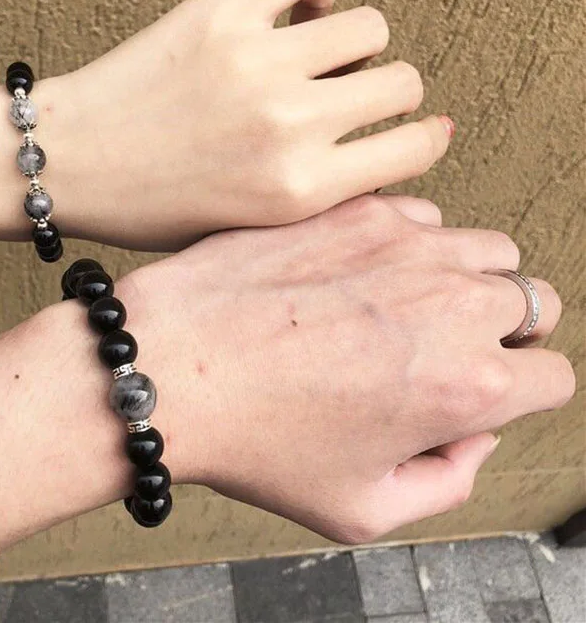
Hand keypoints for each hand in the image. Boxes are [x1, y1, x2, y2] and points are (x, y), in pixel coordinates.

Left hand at [43, 0, 452, 249]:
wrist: (70, 163)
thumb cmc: (153, 206)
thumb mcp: (247, 230)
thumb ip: (320, 197)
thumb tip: (384, 148)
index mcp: (301, 192)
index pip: (414, 148)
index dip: (425, 134)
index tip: (416, 126)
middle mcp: (291, 127)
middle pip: (402, 81)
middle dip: (387, 91)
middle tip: (348, 94)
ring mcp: (258, 64)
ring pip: (369, 25)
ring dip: (354, 42)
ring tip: (317, 54)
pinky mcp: (222, 13)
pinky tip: (290, 16)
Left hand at [119, 193, 573, 542]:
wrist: (173, 363)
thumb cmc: (254, 440)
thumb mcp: (361, 509)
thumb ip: (446, 483)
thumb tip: (471, 436)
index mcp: (466, 383)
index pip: (553, 377)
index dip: (520, 392)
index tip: (481, 392)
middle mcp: (451, 303)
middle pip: (531, 303)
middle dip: (503, 333)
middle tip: (444, 350)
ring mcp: (406, 245)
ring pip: (486, 252)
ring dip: (465, 279)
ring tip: (408, 307)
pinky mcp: (359, 211)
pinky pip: (423, 215)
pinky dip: (413, 241)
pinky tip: (368, 270)